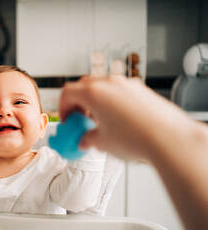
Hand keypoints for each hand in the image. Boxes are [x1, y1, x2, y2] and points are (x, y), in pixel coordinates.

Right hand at [59, 75, 194, 160]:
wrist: (170, 138)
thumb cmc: (136, 139)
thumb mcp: (102, 143)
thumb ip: (88, 139)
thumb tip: (85, 140)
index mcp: (94, 93)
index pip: (68, 93)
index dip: (63, 108)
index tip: (67, 120)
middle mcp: (109, 83)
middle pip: (84, 86)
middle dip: (78, 103)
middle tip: (80, 119)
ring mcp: (127, 84)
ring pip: (103, 87)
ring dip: (95, 102)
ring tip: (100, 122)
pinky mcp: (141, 89)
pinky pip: (119, 91)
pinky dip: (112, 101)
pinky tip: (118, 120)